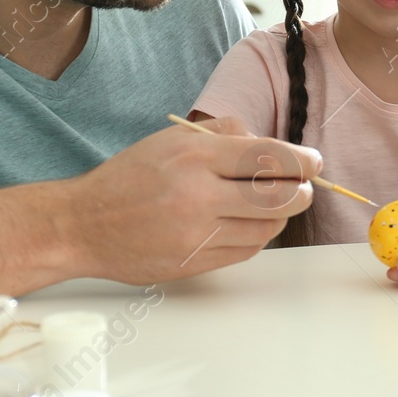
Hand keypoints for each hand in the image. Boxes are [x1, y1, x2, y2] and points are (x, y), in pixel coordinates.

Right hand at [62, 117, 320, 281]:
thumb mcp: (172, 139)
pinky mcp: (193, 263)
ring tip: (275, 206)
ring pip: (266, 228)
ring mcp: (196, 234)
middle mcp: (198, 195)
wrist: (84, 225)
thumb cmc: (130, 176)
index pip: (268, 158)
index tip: (313, 162)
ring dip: (280, 217)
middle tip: (303, 188)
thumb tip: (268, 143)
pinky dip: (257, 237)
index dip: (301, 161)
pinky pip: (245, 251)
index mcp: (195, 156)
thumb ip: (223, 134)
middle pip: (277, 198)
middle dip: (300, 192)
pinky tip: (251, 225)